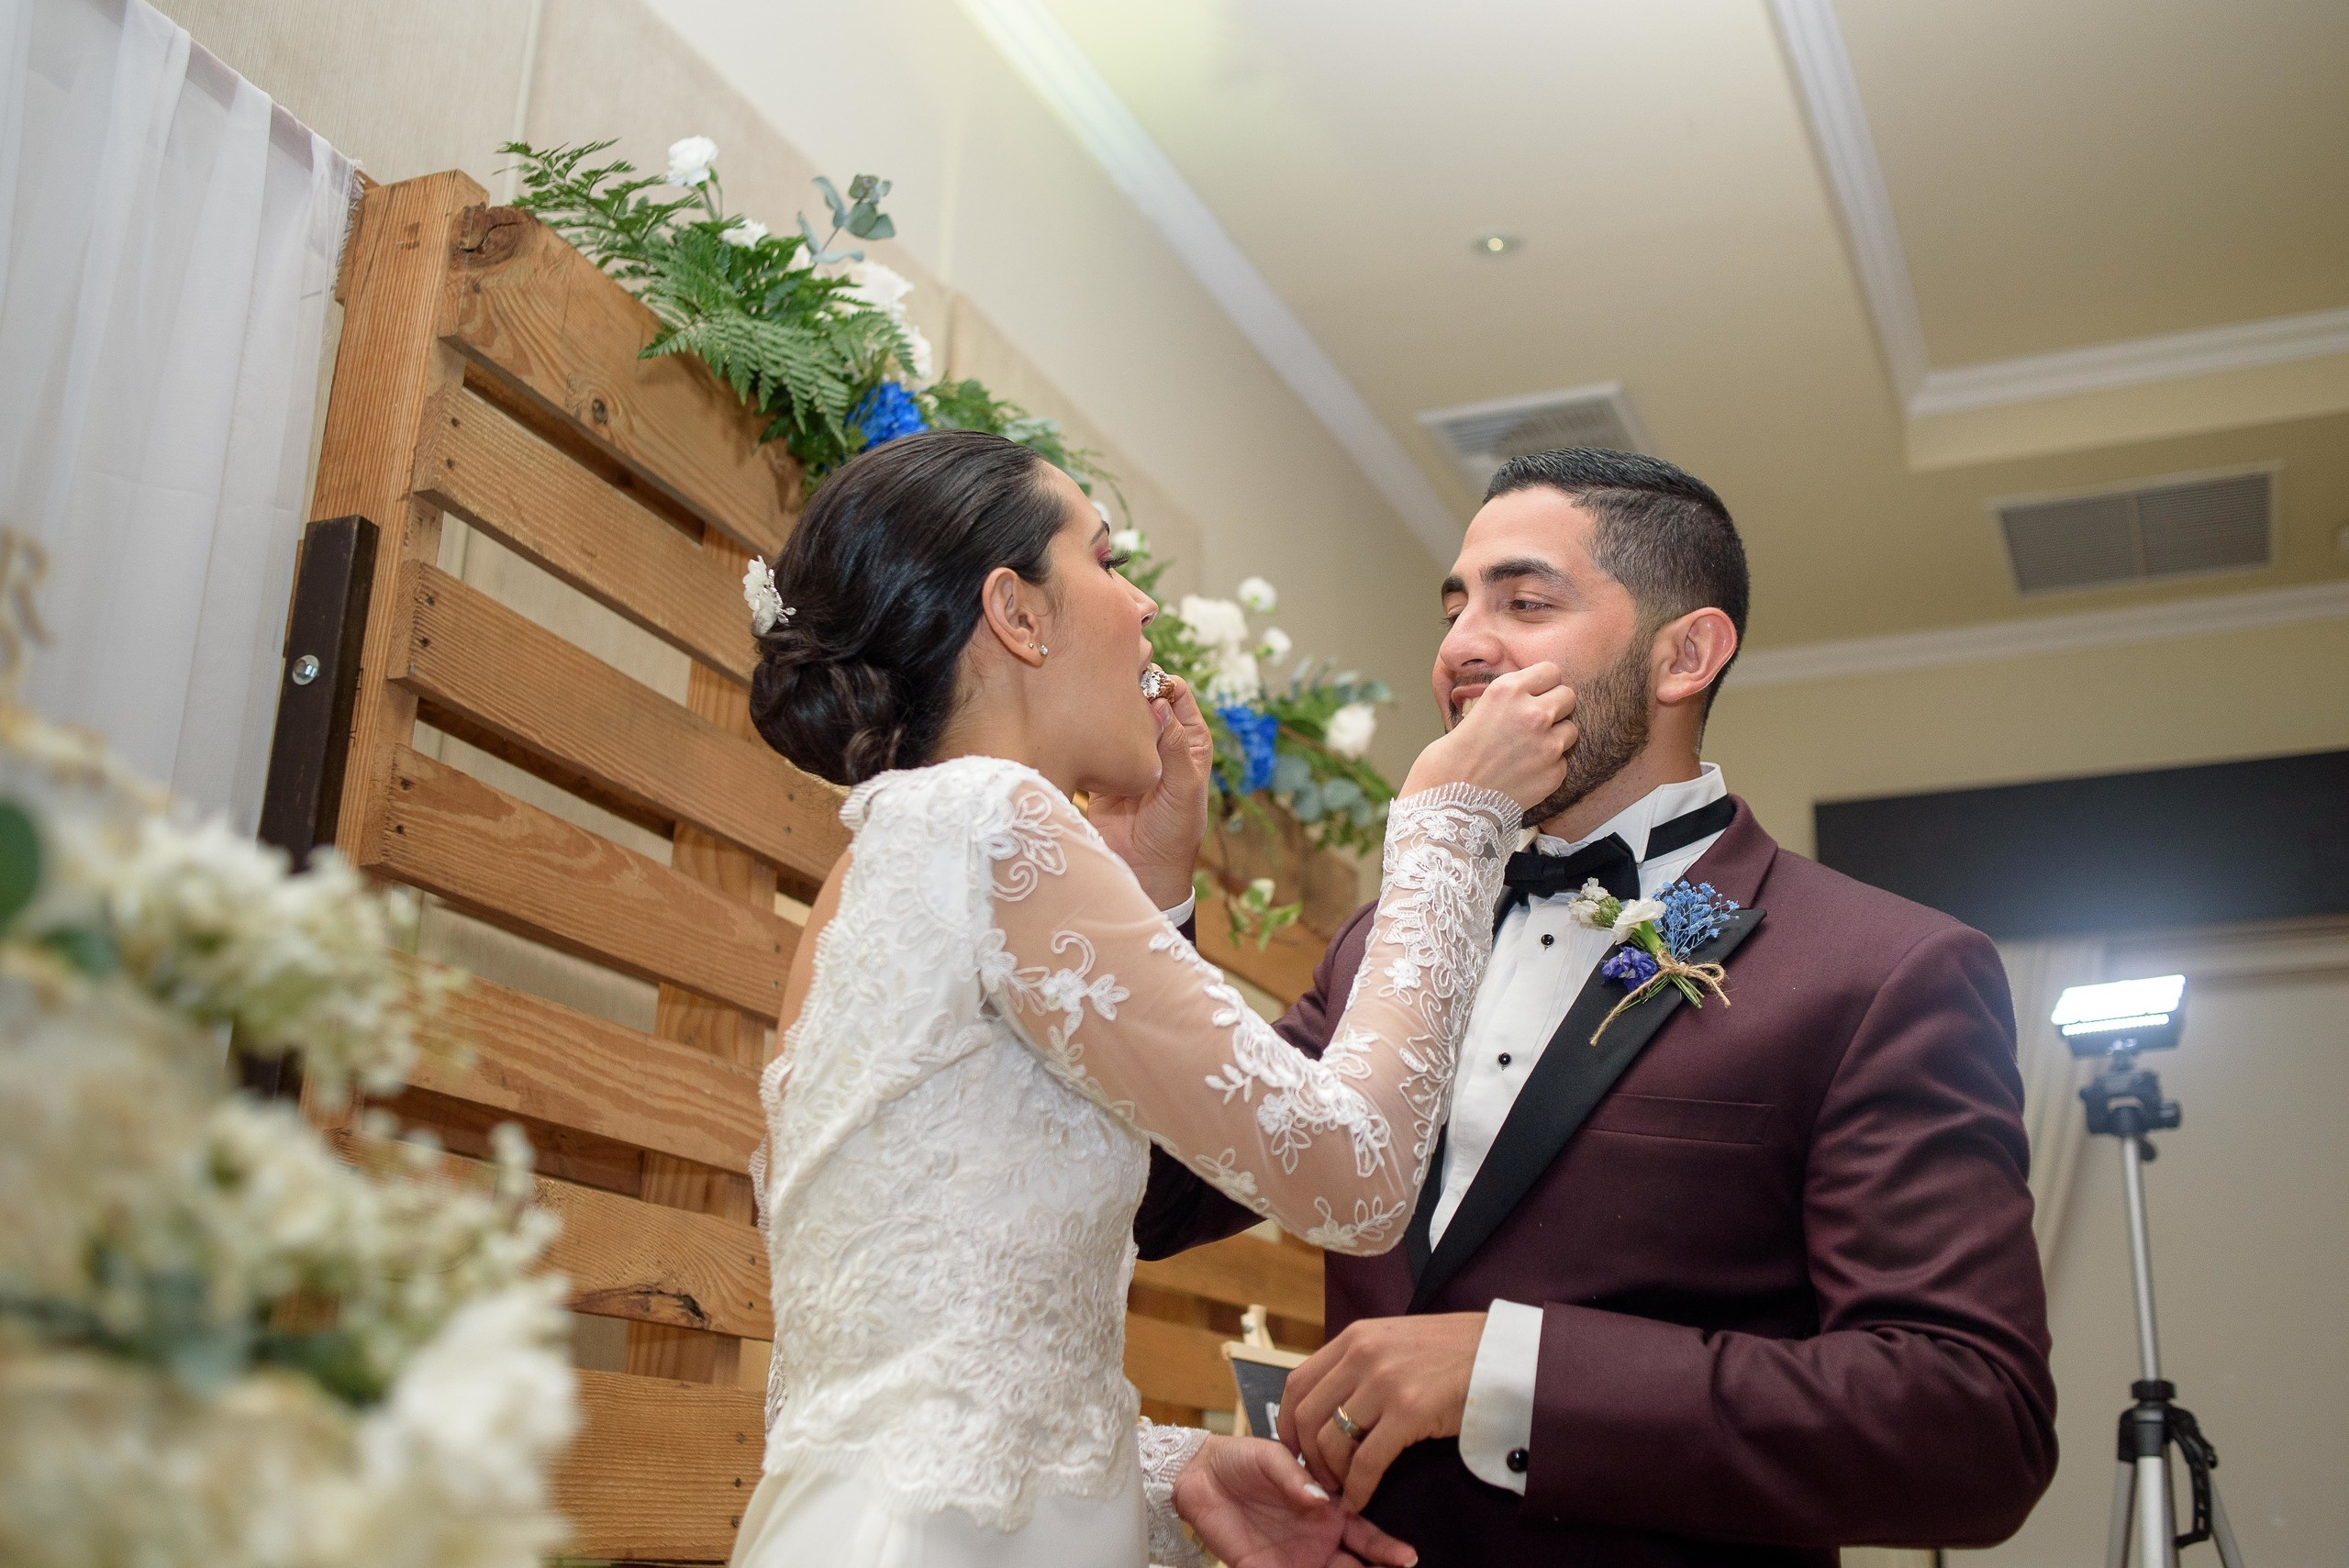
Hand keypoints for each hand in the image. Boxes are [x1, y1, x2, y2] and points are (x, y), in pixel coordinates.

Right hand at [1087, 672, 1213, 908]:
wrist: (1143, 872)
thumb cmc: (1175, 834)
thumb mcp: (1183, 788)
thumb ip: (1172, 745)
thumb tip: (1159, 702)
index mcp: (1188, 739)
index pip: (1174, 691)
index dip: (1158, 681)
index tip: (1137, 680)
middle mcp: (1159, 740)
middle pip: (1141, 698)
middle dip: (1127, 689)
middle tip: (1107, 687)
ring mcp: (1129, 753)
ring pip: (1116, 715)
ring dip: (1104, 709)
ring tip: (1088, 704)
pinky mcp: (1103, 768)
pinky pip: (1095, 740)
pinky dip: (1087, 732)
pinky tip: (1077, 728)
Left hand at [1171, 1434, 1418, 1567]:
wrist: (1199, 1475)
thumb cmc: (1242, 1459)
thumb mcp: (1271, 1456)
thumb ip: (1295, 1475)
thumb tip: (1321, 1498)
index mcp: (1328, 1508)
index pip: (1366, 1533)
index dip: (1388, 1548)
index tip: (1408, 1558)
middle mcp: (1319, 1538)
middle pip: (1356, 1565)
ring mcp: (1295, 1559)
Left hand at [1277, 1313, 1486, 1509]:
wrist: (1504, 1351)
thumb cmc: (1455, 1350)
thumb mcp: (1396, 1341)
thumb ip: (1361, 1363)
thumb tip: (1333, 1400)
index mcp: (1355, 1337)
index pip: (1297, 1382)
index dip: (1287, 1423)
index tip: (1292, 1448)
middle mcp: (1362, 1354)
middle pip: (1306, 1415)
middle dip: (1307, 1456)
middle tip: (1319, 1478)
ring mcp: (1384, 1381)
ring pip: (1332, 1441)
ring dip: (1332, 1474)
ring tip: (1343, 1488)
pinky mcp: (1410, 1411)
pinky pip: (1367, 1461)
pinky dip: (1359, 1487)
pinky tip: (1362, 1499)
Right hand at [1400, 663, 1574, 810]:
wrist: (1448, 804)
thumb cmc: (1450, 760)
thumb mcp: (1475, 710)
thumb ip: (1508, 700)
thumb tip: (1531, 698)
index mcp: (1508, 690)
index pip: (1551, 671)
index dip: (1542, 684)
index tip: (1535, 695)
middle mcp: (1533, 713)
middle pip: (1568, 697)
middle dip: (1555, 707)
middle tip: (1535, 723)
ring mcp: (1547, 744)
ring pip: (1570, 730)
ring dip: (1555, 737)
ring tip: (1528, 751)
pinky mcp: (1554, 773)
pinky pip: (1563, 761)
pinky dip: (1549, 766)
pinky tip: (1524, 773)